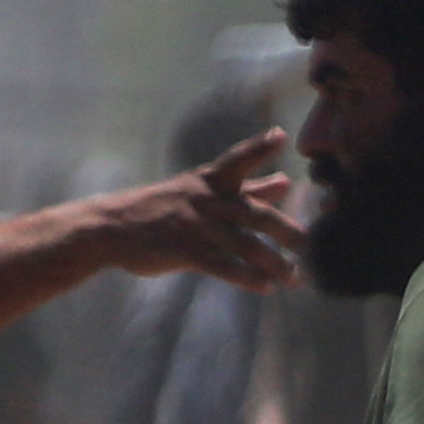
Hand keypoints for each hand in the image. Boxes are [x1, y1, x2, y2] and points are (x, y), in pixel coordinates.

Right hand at [100, 129, 297, 289]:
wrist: (111, 226)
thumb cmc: (164, 208)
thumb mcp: (202, 191)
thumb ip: (249, 189)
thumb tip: (287, 182)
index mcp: (209, 181)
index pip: (238, 160)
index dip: (259, 148)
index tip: (281, 136)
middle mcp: (206, 200)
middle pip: (256, 213)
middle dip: (288, 231)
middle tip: (313, 246)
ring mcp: (196, 225)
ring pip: (247, 245)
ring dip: (276, 263)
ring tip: (294, 278)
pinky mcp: (185, 250)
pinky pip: (224, 266)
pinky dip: (247, 278)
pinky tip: (264, 287)